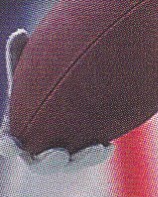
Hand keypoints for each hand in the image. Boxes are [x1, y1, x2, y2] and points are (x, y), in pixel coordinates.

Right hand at [0, 30, 112, 171]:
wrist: (65, 98)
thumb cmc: (39, 84)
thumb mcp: (28, 70)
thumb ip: (20, 56)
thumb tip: (20, 33)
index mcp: (17, 132)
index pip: (7, 144)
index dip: (8, 145)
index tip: (11, 143)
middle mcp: (36, 149)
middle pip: (40, 162)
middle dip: (48, 161)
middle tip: (58, 152)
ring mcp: (61, 154)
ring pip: (69, 163)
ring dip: (81, 159)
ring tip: (94, 147)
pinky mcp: (82, 152)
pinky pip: (90, 157)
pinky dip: (98, 154)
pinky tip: (109, 146)